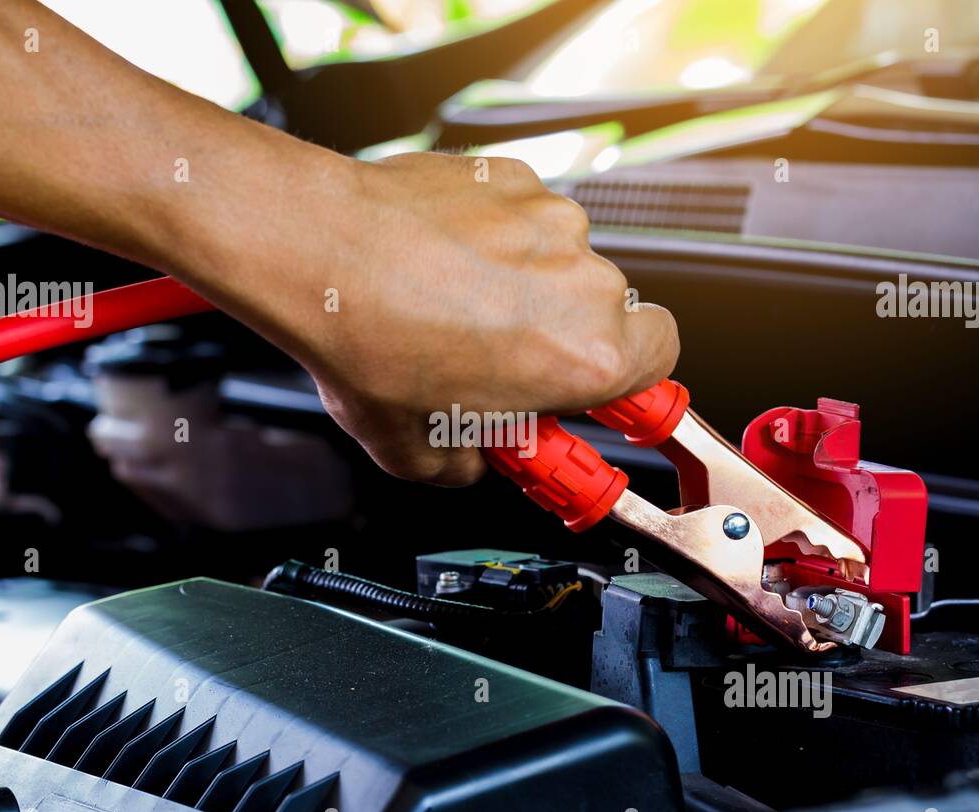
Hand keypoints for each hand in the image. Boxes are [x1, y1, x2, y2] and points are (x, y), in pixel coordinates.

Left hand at [191, 149, 678, 485]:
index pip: (661, 363)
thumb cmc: (368, 340)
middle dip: (564, 337)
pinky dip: (494, 241)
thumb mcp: (417, 452)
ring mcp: (549, 221)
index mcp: (585, 357)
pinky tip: (443, 264)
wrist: (317, 250)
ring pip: (563, 262)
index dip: (628, 380)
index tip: (595, 393)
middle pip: (608, 313)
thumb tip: (469, 460)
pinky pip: (523, 219)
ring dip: (526, 287)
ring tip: (456, 309)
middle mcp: (581, 281)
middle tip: (504, 362)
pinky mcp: (513, 178)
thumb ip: (469, 465)